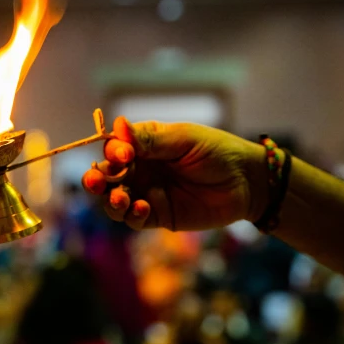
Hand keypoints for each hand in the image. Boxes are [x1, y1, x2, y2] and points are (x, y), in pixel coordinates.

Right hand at [82, 117, 267, 230]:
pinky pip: (134, 219)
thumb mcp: (184, 140)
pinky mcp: (158, 216)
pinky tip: (143, 208)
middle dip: (96, 179)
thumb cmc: (217, 151)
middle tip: (95, 181)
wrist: (247, 182)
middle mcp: (140, 169)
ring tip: (121, 199)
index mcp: (143, 145)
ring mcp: (146, 193)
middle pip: (106, 176)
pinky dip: (132, 215)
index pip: (114, 148)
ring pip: (114, 200)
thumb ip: (150, 139)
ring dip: (110, 200)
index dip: (111, 152)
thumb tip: (116, 123)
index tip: (123, 154)